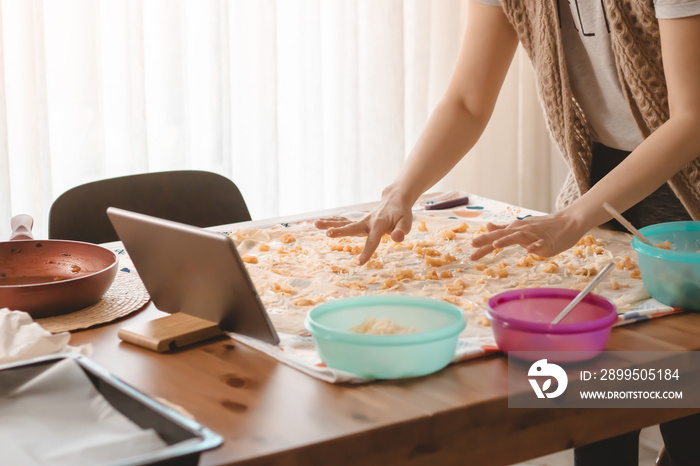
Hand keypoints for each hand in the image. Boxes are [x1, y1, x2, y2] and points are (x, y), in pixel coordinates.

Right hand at [314, 189, 413, 264]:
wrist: (395, 199)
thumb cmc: (401, 213)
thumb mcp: (407, 222)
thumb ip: (402, 230)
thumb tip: (397, 238)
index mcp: (379, 224)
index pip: (373, 240)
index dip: (367, 252)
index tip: (360, 263)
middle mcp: (367, 222)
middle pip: (352, 228)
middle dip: (340, 232)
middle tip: (328, 234)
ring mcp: (361, 221)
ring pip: (344, 223)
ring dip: (330, 223)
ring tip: (316, 224)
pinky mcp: (358, 222)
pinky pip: (344, 222)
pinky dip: (332, 222)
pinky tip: (320, 224)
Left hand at [469, 212, 584, 260]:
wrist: (568, 222)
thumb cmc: (543, 226)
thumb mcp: (521, 226)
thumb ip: (504, 229)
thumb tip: (488, 226)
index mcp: (515, 229)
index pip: (495, 237)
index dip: (482, 244)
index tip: (470, 253)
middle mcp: (522, 230)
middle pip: (502, 236)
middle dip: (487, 240)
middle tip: (473, 245)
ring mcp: (535, 235)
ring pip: (519, 237)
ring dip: (507, 240)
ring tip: (496, 245)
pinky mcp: (548, 242)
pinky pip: (541, 244)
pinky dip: (535, 246)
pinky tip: (529, 250)